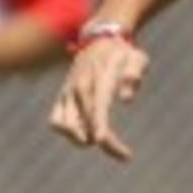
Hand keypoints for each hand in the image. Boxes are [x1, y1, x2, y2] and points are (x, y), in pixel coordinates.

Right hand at [49, 38, 149, 161]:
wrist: (101, 38)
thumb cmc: (124, 53)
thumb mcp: (136, 59)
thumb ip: (133, 75)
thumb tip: (126, 99)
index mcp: (99, 78)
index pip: (97, 105)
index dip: (99, 124)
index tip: (101, 141)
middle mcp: (79, 86)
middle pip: (85, 122)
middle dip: (105, 143)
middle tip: (125, 155)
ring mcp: (67, 91)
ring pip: (63, 125)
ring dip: (81, 140)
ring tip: (103, 140)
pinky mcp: (62, 96)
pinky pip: (55, 120)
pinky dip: (67, 132)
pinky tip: (86, 135)